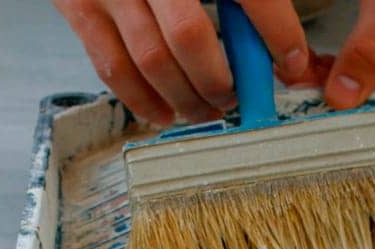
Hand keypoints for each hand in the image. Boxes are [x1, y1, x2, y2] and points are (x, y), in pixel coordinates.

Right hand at [53, 0, 314, 124]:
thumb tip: (286, 47)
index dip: (278, 34)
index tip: (293, 64)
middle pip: (190, 37)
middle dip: (219, 80)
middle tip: (235, 97)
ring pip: (151, 60)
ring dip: (184, 98)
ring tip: (205, 110)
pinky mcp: (80, 8)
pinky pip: (112, 67)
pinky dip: (142, 100)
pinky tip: (165, 113)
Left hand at [296, 0, 374, 109]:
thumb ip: (369, 48)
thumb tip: (342, 99)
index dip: (349, 101)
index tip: (308, 95)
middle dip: (334, 90)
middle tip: (292, 81)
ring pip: (364, 87)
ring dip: (328, 80)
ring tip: (294, 73)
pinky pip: (362, 71)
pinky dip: (335, 68)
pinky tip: (310, 65)